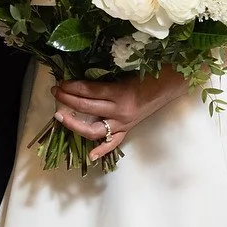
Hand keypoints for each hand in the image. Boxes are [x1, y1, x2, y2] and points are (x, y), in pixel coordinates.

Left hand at [52, 73, 185, 161]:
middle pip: (87, 107)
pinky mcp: (128, 130)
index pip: (89, 91)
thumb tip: (82, 79)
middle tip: (55, 91)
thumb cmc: (151, 73)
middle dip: (68, 99)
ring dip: (74, 123)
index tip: (60, 82)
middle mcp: (120, 111)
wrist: (171, 84)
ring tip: (61, 116)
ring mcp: (124, 123)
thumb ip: (106, 77)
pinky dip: (101, 149)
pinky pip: (113, 143)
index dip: (72, 87)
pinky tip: (90, 155)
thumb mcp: (127, 71)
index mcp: (120, 92)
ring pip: (94, 129)